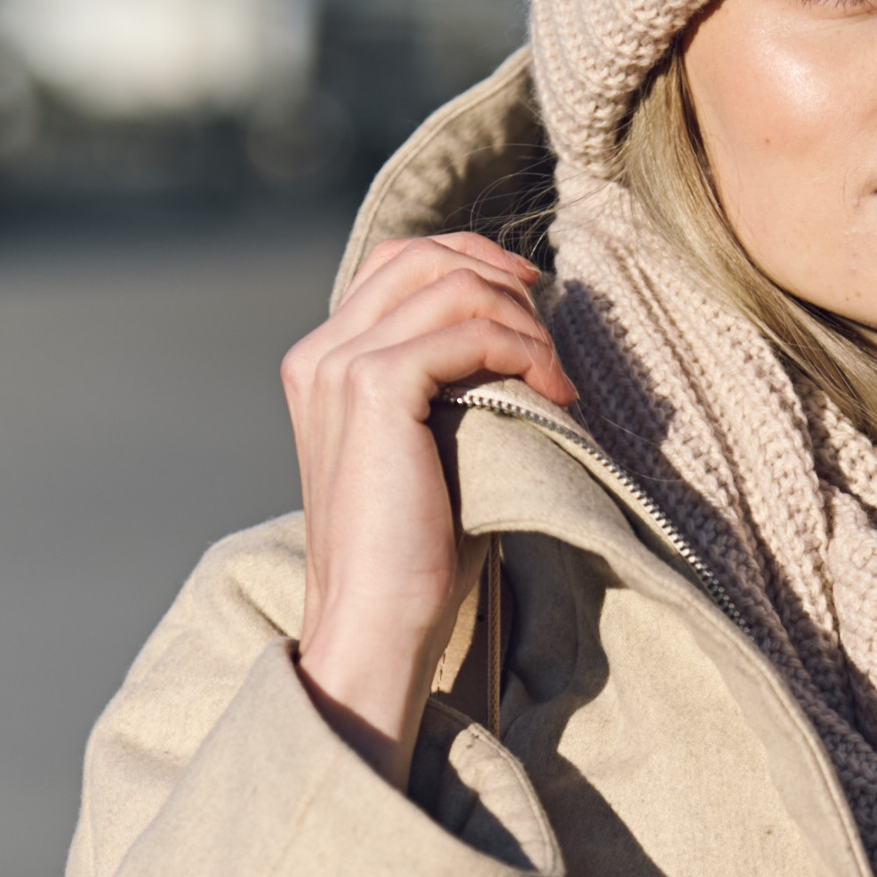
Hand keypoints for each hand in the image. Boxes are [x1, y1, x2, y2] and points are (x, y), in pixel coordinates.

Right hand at [281, 233, 576, 785]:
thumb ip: (444, 387)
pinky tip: (553, 395)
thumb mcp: (424, 448)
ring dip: (523, 321)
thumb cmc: (412, 553)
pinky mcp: (374, 389)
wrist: (376, 619)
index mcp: (322, 362)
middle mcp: (320, 353)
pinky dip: (523, 351)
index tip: (530, 296)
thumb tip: (515, 341)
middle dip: (501, 276)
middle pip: (422, 257)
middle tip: (552, 326)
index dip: (470, 261)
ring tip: (556, 378)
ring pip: (451, 287)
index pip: (396, 264)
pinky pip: (468, 332)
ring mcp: (340, 366)